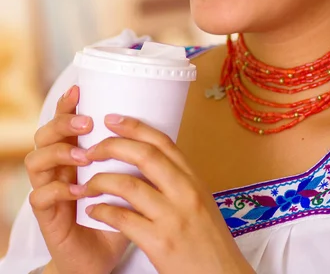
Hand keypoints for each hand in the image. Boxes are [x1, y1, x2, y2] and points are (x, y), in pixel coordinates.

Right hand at [25, 86, 129, 273]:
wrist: (103, 257)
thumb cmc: (117, 213)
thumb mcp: (128, 178)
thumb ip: (132, 154)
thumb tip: (156, 122)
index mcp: (75, 152)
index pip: (64, 121)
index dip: (67, 104)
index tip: (79, 90)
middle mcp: (57, 166)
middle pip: (44, 134)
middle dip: (63, 124)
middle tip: (86, 124)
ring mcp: (48, 189)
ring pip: (36, 160)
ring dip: (60, 153)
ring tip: (84, 156)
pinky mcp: (46, 215)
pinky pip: (40, 196)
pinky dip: (59, 190)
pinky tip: (78, 190)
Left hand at [82, 116, 254, 273]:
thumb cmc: (209, 243)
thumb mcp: (200, 203)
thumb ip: (178, 181)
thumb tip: (148, 161)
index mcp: (194, 180)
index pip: (163, 142)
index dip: (135, 127)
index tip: (112, 119)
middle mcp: (185, 193)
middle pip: (144, 155)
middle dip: (112, 147)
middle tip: (90, 150)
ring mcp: (173, 217)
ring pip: (128, 185)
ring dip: (101, 181)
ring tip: (87, 185)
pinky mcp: (160, 243)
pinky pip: (122, 219)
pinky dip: (102, 212)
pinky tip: (94, 211)